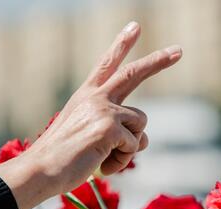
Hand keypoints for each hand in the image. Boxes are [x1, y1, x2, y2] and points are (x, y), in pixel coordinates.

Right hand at [0, 21, 181, 208]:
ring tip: (105, 156)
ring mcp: (103, 110)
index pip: (107, 64)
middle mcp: (95, 97)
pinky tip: (102, 164)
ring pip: (141, 124)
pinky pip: (134, 146)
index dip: (121, 44)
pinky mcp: (109, 128)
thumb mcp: (88, 136)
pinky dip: (122, 161)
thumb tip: (143, 138)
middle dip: (158, 61)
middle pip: (133, 73)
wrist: (41, 170)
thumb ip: (115, 130)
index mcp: (86, 96)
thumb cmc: (63, 159)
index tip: (135, 27)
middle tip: (179, 50)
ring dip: (130, 146)